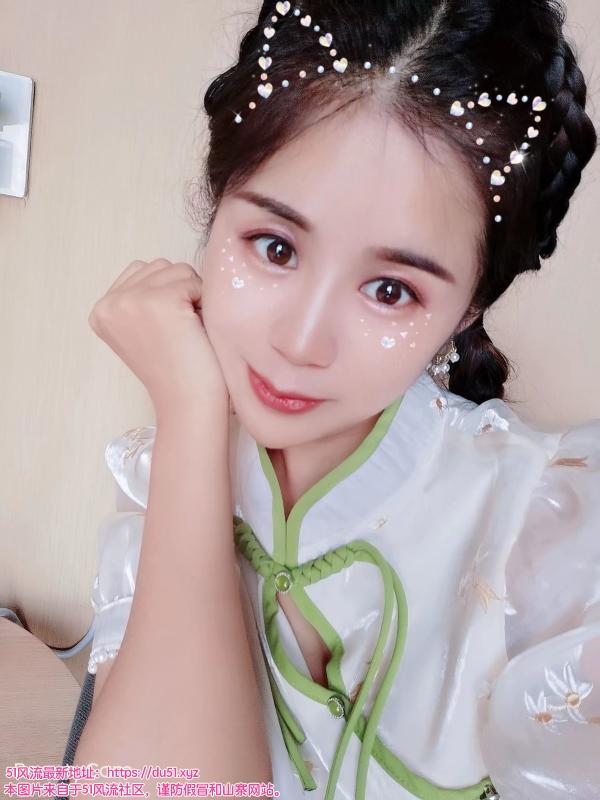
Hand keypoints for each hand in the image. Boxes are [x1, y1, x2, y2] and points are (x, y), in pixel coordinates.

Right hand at [88, 259, 228, 413]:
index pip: (142, 271)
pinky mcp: (158, 301)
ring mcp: (131, 300)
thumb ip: (141, 298)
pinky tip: (196, 329)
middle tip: (180, 331)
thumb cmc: (176, 368)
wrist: (187, 401)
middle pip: (159, 266)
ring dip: (192, 295)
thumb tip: (166, 268)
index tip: (166, 331)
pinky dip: (203, 302)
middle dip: (180, 291)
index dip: (167, 294)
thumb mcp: (142, 329)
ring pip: (177, 269)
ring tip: (187, 329)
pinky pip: (193, 281)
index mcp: (101, 311)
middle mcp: (108, 303)